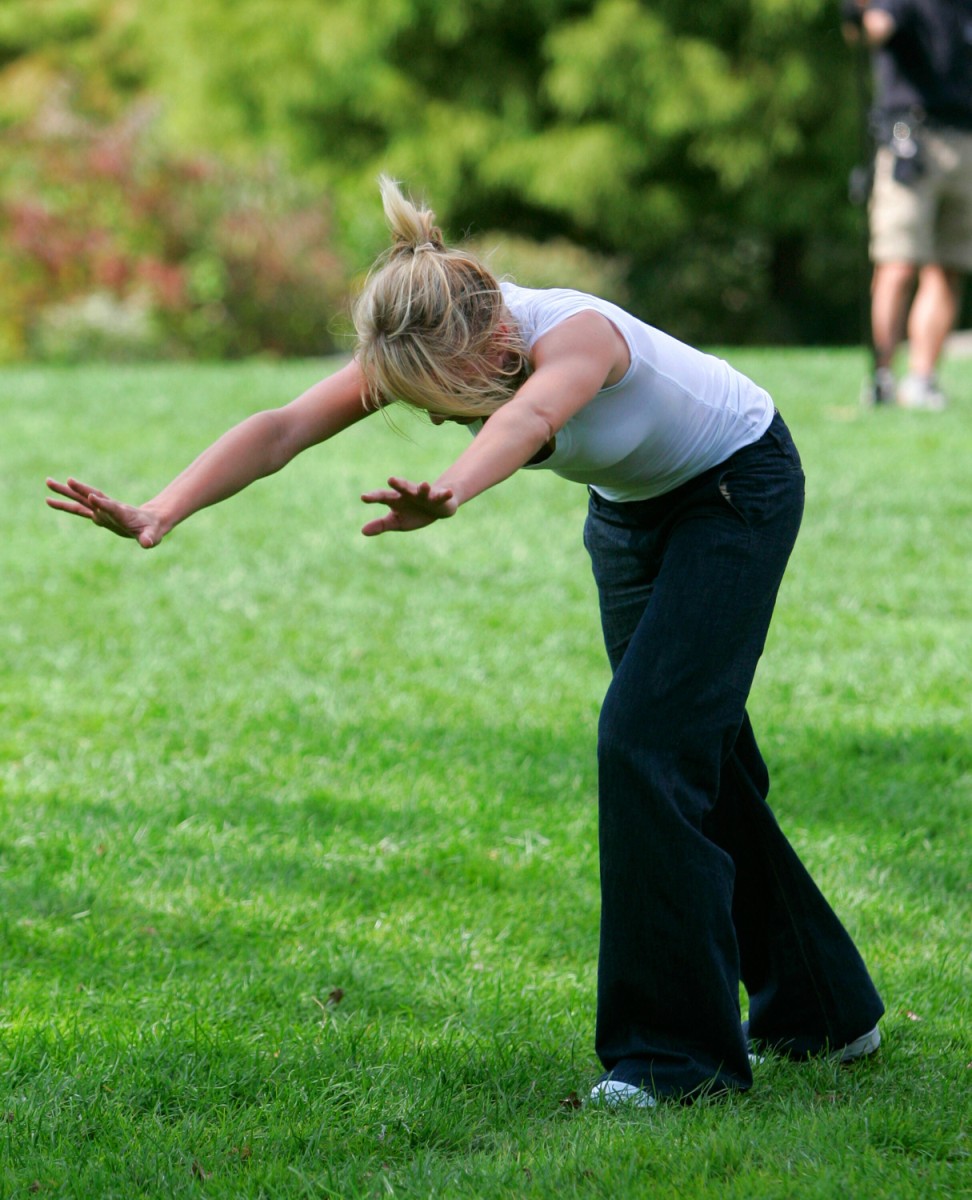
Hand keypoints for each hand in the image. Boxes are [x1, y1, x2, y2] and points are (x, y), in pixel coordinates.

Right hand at [46, 477, 165, 547]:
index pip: (111, 507)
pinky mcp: (96, 514)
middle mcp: (109, 508)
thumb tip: (148, 544)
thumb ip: (148, 539)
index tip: (92, 496)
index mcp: (121, 513)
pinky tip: (49, 500)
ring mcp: (101, 510)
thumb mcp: (152, 536)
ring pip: (81, 499)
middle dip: (80, 490)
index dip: (102, 503)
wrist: (148, 521)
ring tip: (48, 482)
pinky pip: (78, 509)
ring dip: (66, 492)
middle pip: (92, 497)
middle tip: (66, 480)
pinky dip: (64, 504)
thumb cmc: (150, 529)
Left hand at [360, 476, 457, 535]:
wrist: (437, 507)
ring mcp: (425, 495)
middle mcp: (409, 494)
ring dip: (423, 488)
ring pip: (423, 490)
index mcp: (396, 499)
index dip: (374, 497)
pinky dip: (445, 494)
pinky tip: (448, 492)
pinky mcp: (439, 498)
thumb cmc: (413, 513)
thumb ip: (381, 525)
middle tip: (391, 479)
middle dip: (398, 484)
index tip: (364, 497)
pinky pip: (441, 496)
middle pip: (403, 488)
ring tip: (424, 484)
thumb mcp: (396, 522)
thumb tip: (362, 531)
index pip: (383, 497)